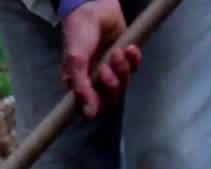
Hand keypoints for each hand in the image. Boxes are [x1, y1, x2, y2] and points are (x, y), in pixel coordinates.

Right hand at [61, 0, 142, 116]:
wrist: (94, 7)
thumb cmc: (79, 34)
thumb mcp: (75, 62)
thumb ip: (82, 89)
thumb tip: (89, 115)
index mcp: (80, 83)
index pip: (92, 106)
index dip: (98, 102)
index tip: (99, 91)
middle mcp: (95, 80)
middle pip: (111, 97)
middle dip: (112, 83)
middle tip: (106, 67)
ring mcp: (112, 68)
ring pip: (124, 83)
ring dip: (122, 69)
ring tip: (117, 52)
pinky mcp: (125, 57)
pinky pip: (135, 68)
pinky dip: (134, 59)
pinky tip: (129, 47)